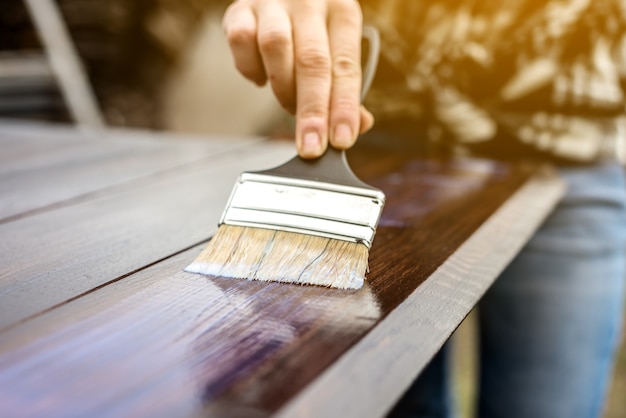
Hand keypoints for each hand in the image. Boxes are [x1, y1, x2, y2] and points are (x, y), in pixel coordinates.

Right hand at [222, 0, 374, 157]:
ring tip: (288, 105)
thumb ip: (345, 87)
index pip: (346, 67)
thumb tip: (359, 125)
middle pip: (312, 62)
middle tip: (310, 146)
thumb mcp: (337, 47)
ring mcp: (273, 3)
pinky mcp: (240, 9)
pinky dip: (250, 69)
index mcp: (342, 12)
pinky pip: (241, 41)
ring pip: (276, 48)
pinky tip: (261, 78)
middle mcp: (310, 2)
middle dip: (312, 111)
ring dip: (282, 89)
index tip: (340, 140)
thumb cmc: (312, 27)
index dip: (343, 107)